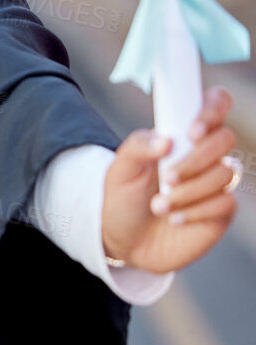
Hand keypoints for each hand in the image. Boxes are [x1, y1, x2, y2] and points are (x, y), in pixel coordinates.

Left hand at [102, 87, 239, 271]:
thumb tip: (165, 140)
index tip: (192, 132)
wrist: (125, 241)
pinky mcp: (221, 210)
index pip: (215, 104)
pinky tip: (174, 219)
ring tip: (158, 206)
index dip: (212, 110)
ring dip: (188, 191)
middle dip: (195, 160)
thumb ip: (138, 146)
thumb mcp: (120, 170)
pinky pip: (225, 203)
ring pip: (224, 173)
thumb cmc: (125, 198)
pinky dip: (195, 211)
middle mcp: (205, 154)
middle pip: (225, 138)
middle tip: (167, 178)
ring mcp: (216, 181)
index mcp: (182, 133)